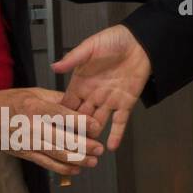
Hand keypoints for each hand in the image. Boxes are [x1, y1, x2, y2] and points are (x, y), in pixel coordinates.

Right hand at [0, 86, 104, 175]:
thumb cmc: (9, 102)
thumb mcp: (34, 93)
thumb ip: (58, 99)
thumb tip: (80, 106)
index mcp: (36, 107)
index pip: (64, 116)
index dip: (83, 122)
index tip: (96, 126)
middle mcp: (33, 126)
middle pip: (65, 139)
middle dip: (86, 146)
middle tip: (100, 148)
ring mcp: (29, 142)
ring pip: (59, 155)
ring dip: (79, 160)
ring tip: (93, 161)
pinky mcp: (26, 153)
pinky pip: (48, 164)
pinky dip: (64, 168)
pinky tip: (76, 168)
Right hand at [53, 24, 150, 150]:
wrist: (140, 42)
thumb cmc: (113, 40)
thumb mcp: (90, 47)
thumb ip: (73, 58)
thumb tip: (54, 66)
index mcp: (80, 82)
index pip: (67, 103)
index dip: (60, 115)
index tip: (52, 128)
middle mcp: (93, 94)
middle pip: (80, 117)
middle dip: (75, 131)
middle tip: (67, 146)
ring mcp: (109, 100)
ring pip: (98, 123)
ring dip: (93, 136)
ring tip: (87, 151)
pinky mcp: (126, 103)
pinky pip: (120, 122)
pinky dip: (116, 135)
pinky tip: (111, 147)